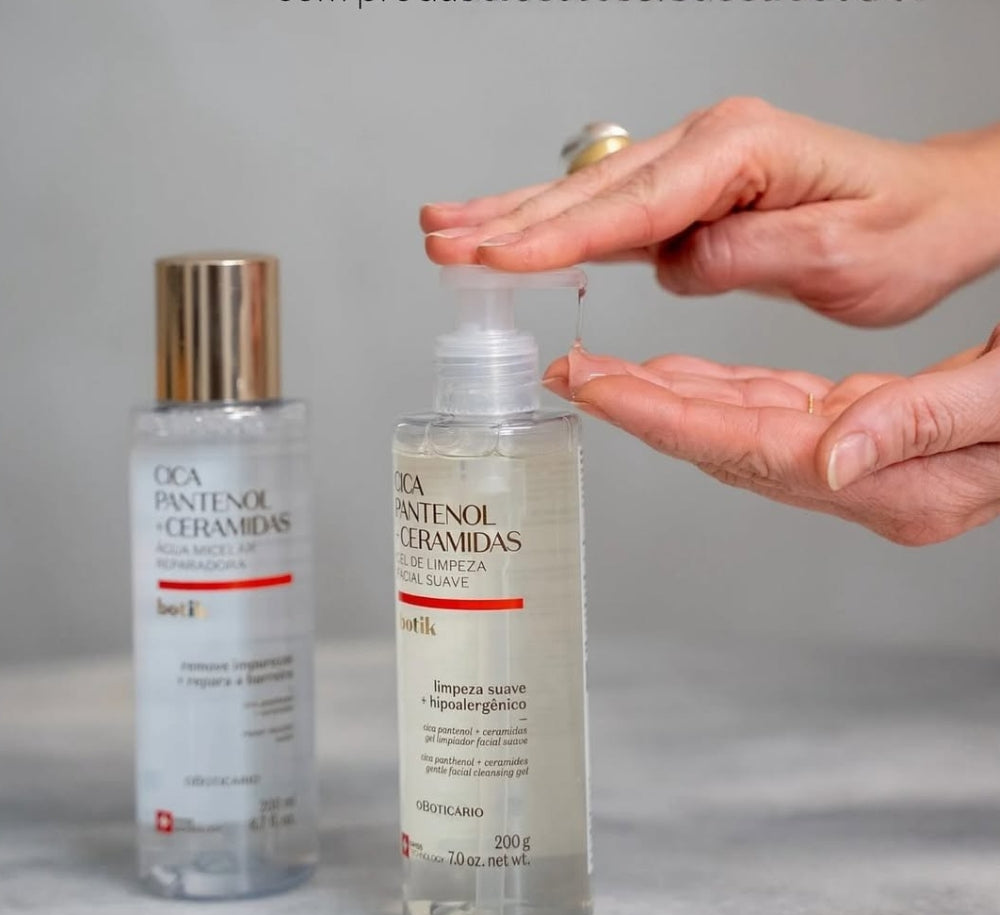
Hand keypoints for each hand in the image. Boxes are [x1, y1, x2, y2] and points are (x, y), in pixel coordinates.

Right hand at [422, 98, 999, 326]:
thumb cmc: (905, 230)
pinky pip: (610, 209)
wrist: (937, 209)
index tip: (495, 258)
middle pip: (592, 189)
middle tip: (440, 238)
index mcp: (743, 152)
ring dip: (515, 214)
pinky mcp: (692, 190)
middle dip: (511, 218)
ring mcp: (697, 163)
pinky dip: (555, 224)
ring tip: (447, 226)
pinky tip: (513, 230)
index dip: (557, 236)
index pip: (633, 205)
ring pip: (588, 193)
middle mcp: (711, 145)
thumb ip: (748, 254)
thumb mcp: (841, 256)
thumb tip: (675, 263)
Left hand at [543, 326, 999, 545]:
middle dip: (641, 408)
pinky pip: (768, 414)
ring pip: (735, 429)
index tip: (594, 389)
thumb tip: (830, 460)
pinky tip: (678, 373)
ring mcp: (854, 464)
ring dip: (667, 398)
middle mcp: (859, 483)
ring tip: (602, 372)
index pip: (746, 449)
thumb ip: (918, 425)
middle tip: (570, 374)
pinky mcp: (855, 433)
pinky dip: (718, 391)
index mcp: (891, 485)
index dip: (662, 418)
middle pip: (723, 446)